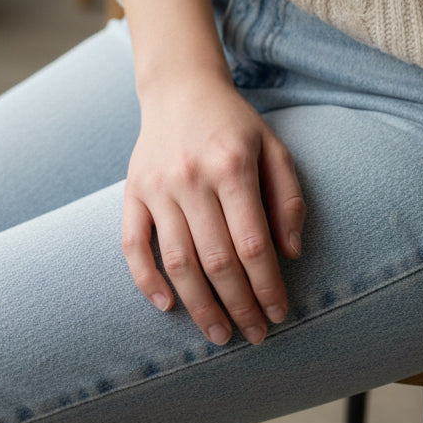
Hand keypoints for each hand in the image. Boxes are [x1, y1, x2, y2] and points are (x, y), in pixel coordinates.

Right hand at [122, 71, 305, 345]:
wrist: (180, 87)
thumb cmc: (233, 124)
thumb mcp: (273, 148)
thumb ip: (287, 198)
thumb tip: (290, 253)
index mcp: (232, 166)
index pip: (252, 244)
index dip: (267, 286)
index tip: (278, 313)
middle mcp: (192, 177)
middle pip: (217, 260)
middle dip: (239, 306)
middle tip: (255, 335)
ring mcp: (158, 185)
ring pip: (178, 261)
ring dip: (199, 306)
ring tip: (219, 333)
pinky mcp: (133, 190)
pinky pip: (132, 244)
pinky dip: (146, 280)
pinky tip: (166, 305)